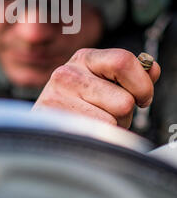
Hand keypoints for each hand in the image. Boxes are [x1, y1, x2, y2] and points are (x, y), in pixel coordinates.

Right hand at [33, 48, 160, 127]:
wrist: (44, 125)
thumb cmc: (79, 102)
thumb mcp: (105, 80)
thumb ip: (132, 75)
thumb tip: (152, 69)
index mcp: (85, 58)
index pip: (124, 61)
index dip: (142, 84)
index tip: (142, 97)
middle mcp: (68, 73)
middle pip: (123, 100)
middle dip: (124, 114)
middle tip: (108, 112)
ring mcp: (57, 97)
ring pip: (111, 122)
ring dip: (109, 128)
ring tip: (92, 121)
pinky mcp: (53, 121)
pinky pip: (95, 137)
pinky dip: (96, 139)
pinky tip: (83, 130)